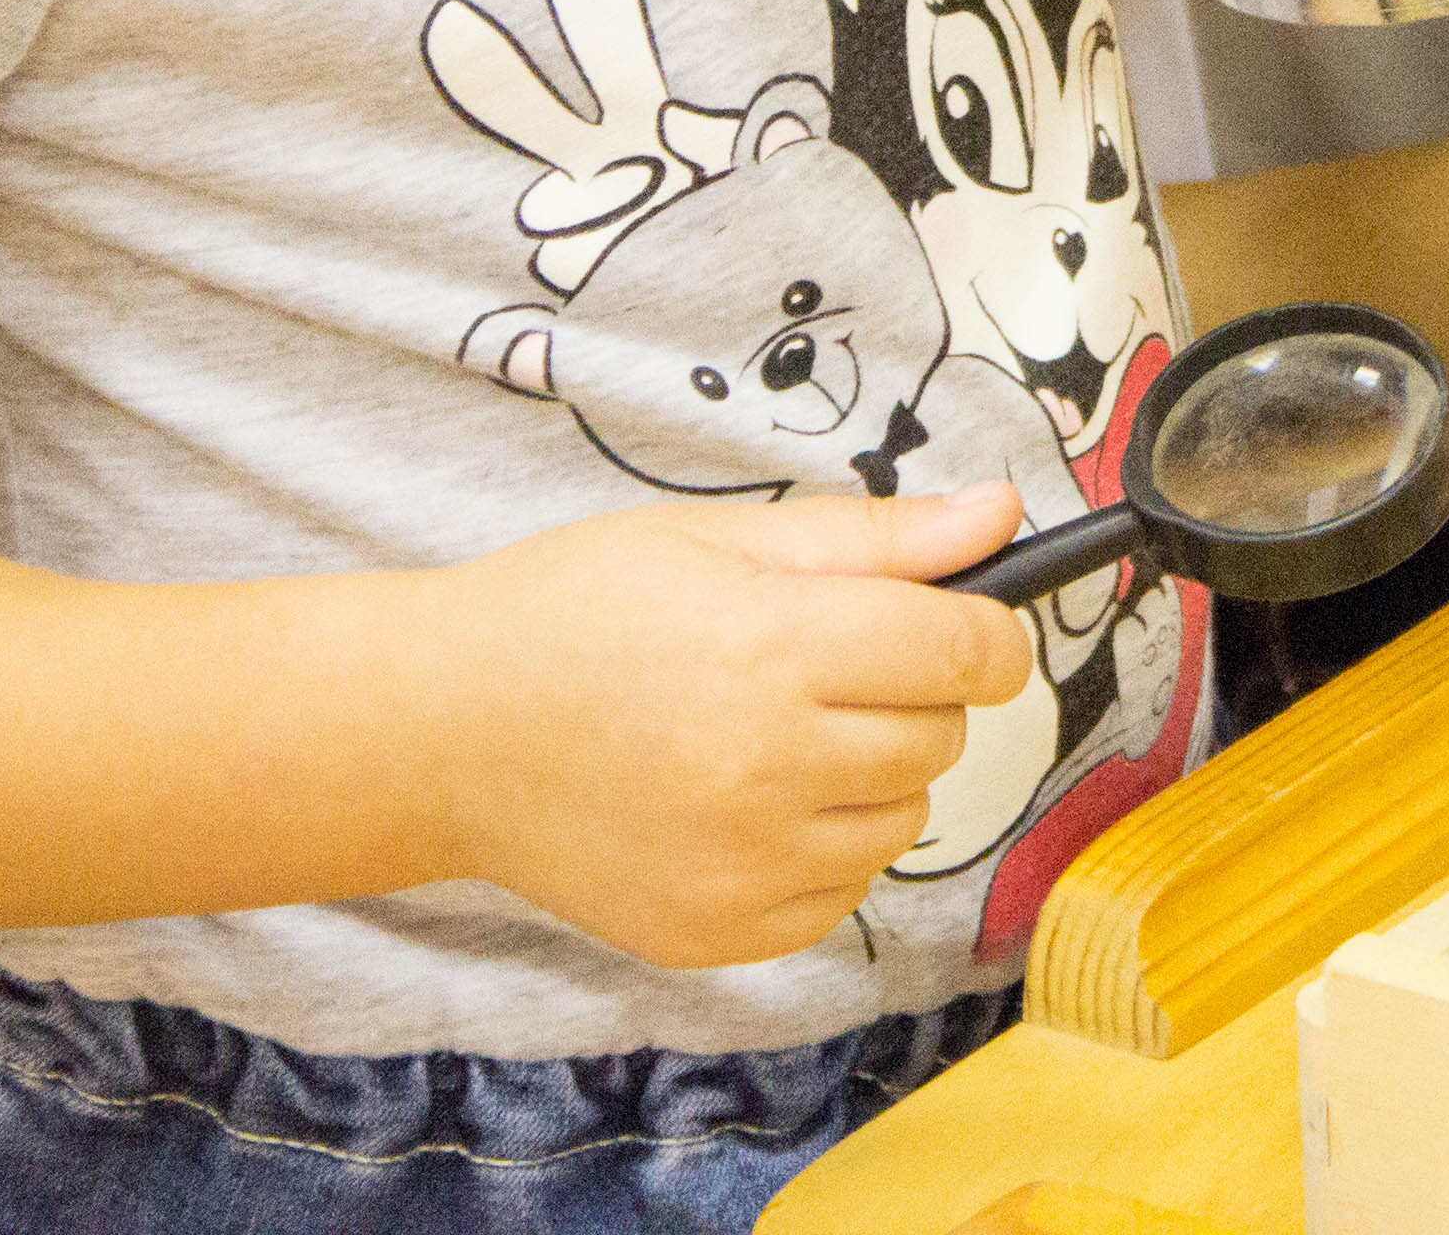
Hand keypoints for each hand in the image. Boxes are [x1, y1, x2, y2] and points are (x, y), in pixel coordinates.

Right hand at [425, 487, 1038, 971]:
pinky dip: (819, 848)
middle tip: (818, 667)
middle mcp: (765, 768)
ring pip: (904, 820)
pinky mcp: (718, 932)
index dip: (986, 632)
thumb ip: (877, 537)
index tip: (964, 625)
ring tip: (769, 735)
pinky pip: (842, 891)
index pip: (968, 652)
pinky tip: (740, 802)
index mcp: (773, 649)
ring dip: (870, 775)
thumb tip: (1005, 516)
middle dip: (910, 693)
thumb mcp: (720, 537)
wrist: (444, 730)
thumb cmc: (578, 610)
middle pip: (943, 736)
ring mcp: (742, 865)